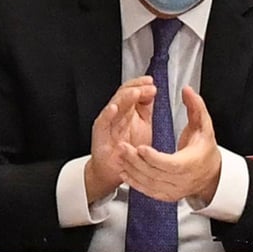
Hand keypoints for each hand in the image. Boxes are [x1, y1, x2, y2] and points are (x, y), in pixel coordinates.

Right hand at [86, 77, 155, 202]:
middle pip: (124, 95)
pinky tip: (114, 108)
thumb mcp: (143, 124)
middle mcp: (116, 115)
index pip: (131, 91)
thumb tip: (152, 90)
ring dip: (124, 98)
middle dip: (136, 88)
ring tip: (135, 92)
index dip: (140, 85)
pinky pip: (102, 123)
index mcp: (126, 111)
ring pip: (114, 106)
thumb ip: (146, 108)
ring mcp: (107, 124)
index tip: (151, 81)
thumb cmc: (129, 148)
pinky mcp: (100, 136)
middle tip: (148, 86)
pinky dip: (107, 115)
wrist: (116, 170)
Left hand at [120, 86, 222, 203]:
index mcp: (191, 162)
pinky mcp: (167, 196)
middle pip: (155, 174)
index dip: (153, 157)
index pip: (170, 163)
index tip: (140, 147)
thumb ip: (195, 106)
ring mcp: (174, 190)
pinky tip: (125, 171)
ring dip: (132, 170)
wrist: (211, 173)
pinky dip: (134, 182)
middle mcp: (183, 179)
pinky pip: (147, 191)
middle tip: (122, 147)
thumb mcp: (204, 125)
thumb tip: (187, 90)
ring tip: (121, 156)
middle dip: (136, 161)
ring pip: (149, 184)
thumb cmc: (205, 148)